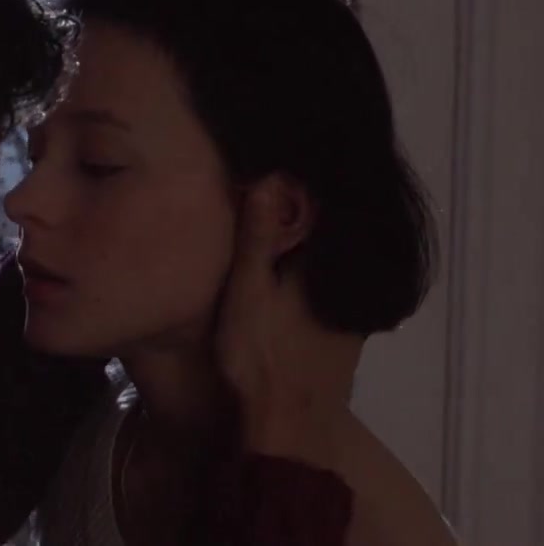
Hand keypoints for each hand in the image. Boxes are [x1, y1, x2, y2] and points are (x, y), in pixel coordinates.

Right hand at [215, 186, 363, 452]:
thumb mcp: (248, 291)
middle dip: (307, 220)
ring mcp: (354, 314)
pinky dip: (318, 279)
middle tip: (272, 198)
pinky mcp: (349, 338)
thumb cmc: (262, 356)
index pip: (322, 212)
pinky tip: (295, 283)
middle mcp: (351, 285)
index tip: (275, 175)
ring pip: (335, 270)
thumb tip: (270, 175)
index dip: (299, 191)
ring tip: (280, 235)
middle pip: (332, 240)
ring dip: (313, 252)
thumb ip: (258, 238)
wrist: (290, 428)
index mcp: (327, 267)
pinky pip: (336, 293)